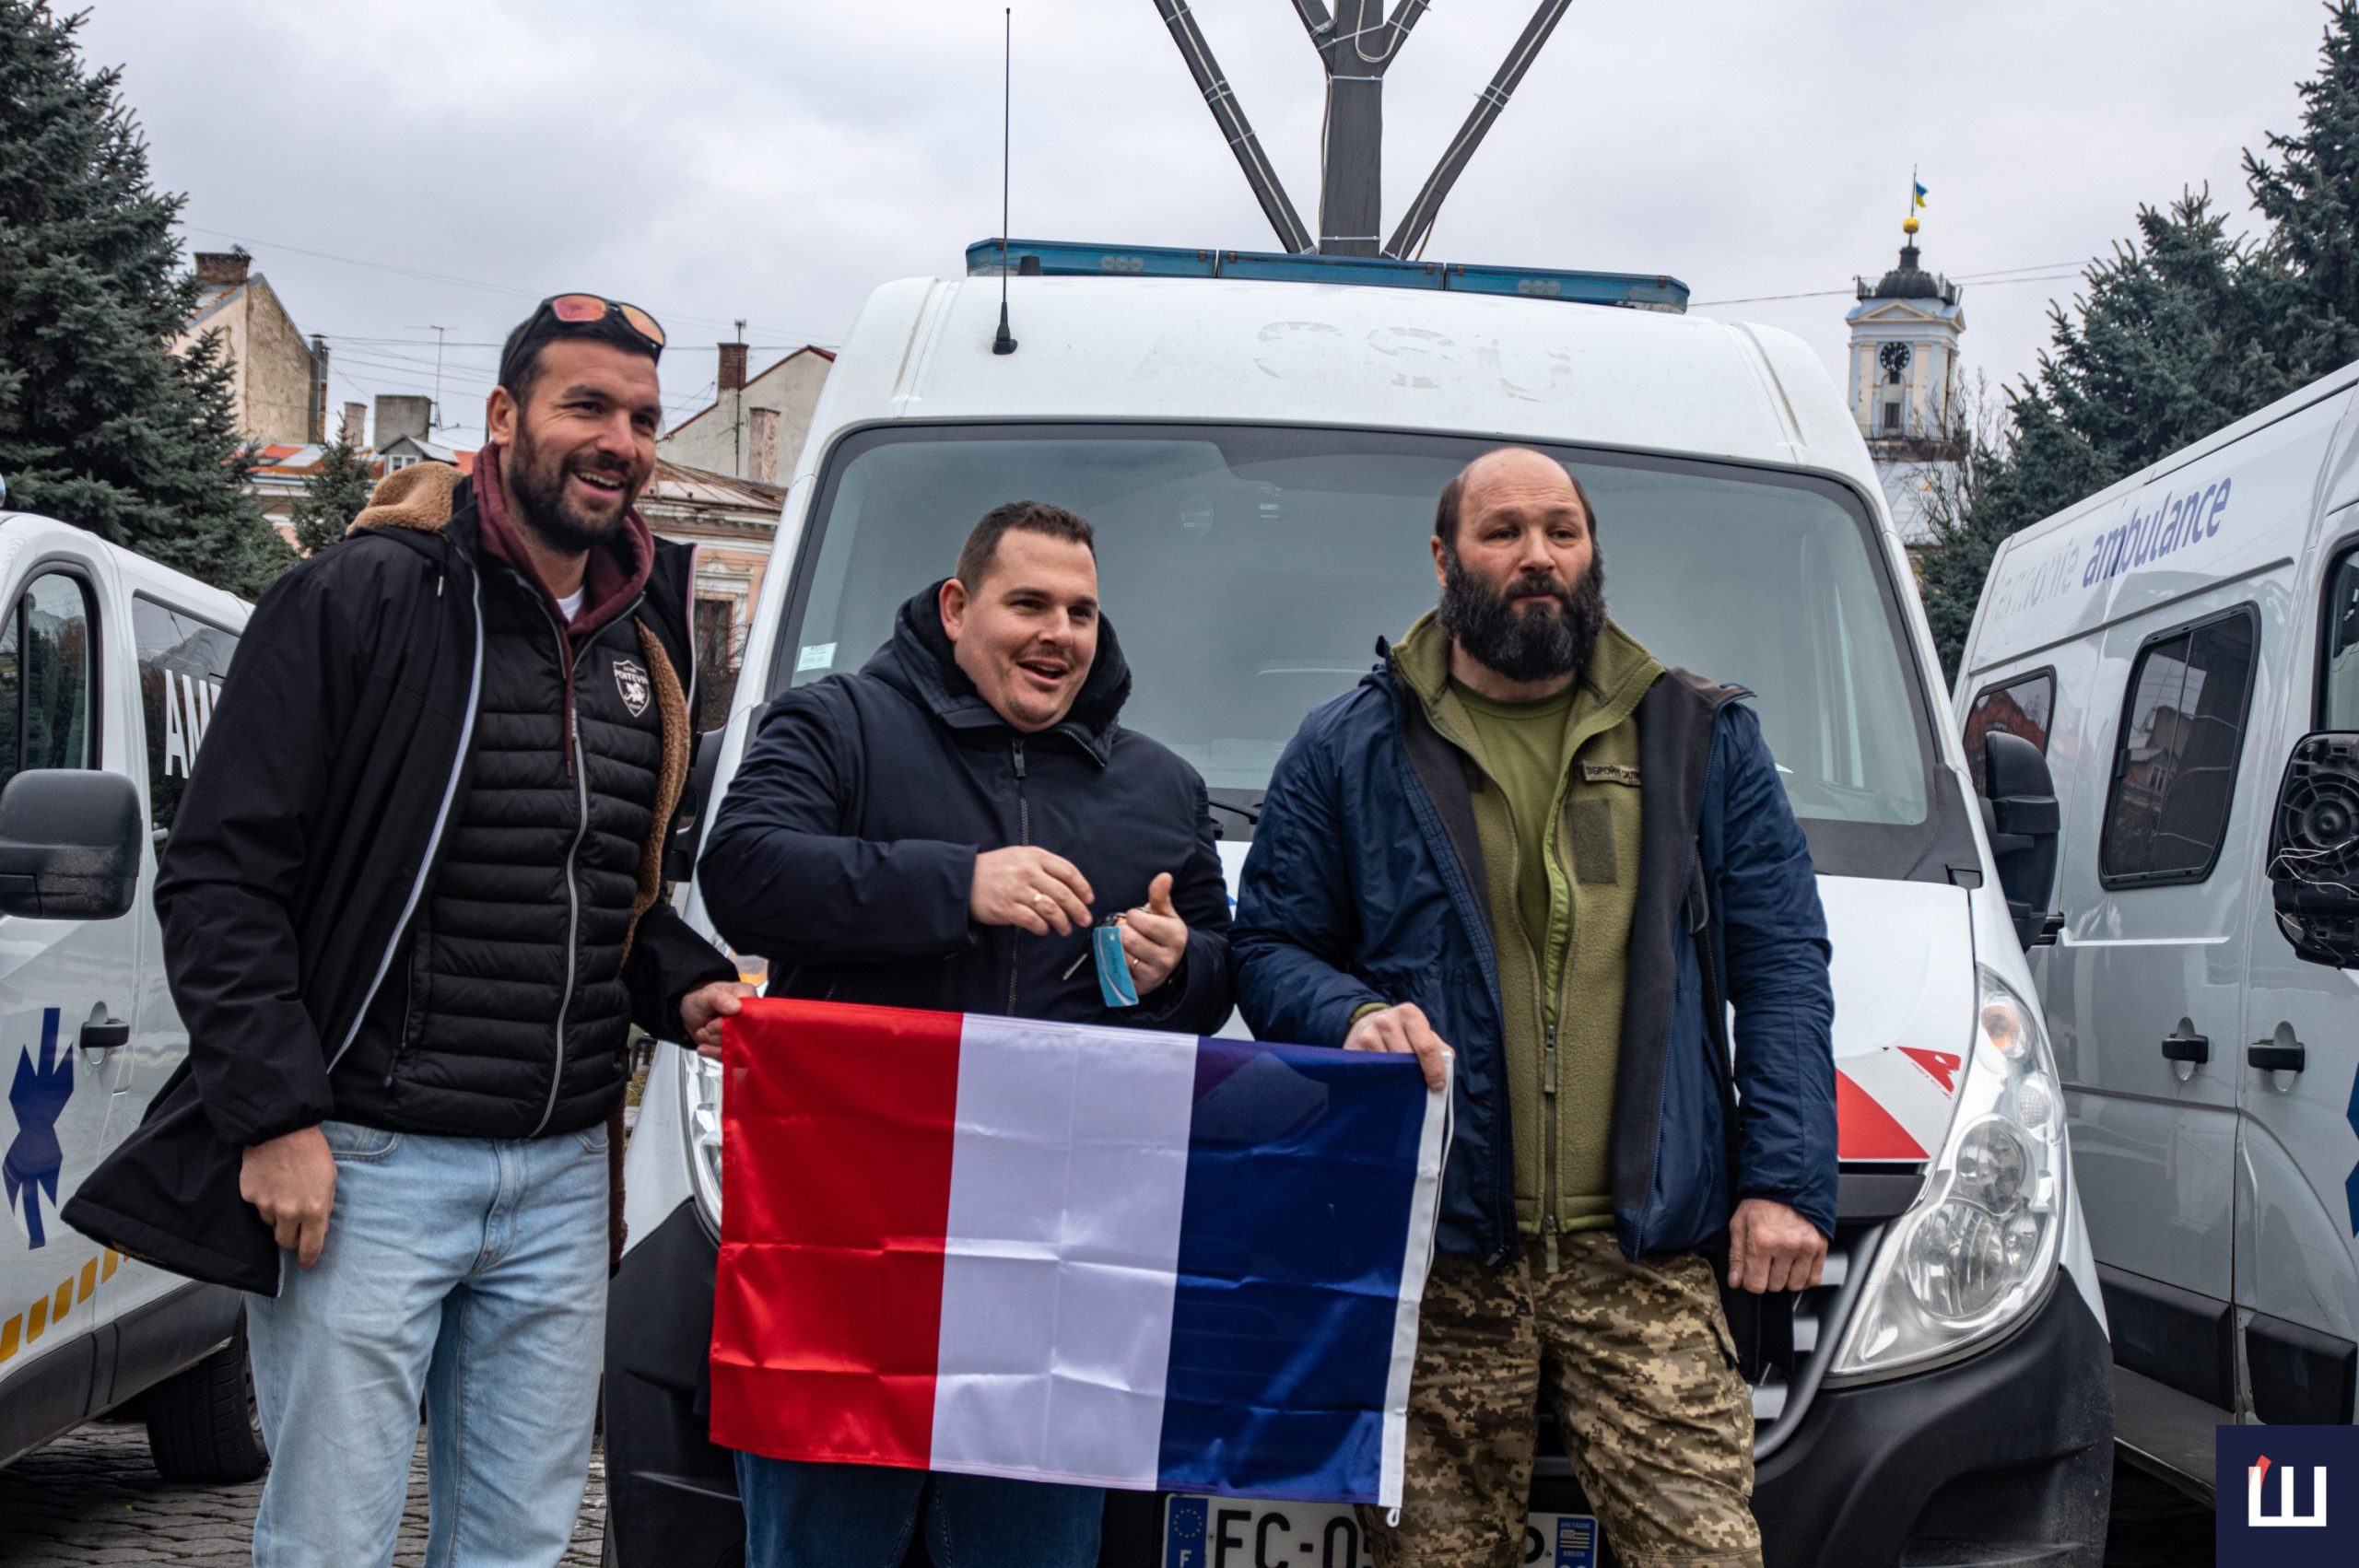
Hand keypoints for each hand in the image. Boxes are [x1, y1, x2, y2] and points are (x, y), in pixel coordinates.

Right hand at [241, 1126, 337, 1268]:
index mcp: (315, 1210)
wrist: (282, 1129)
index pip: (310, 1247)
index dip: (308, 1258)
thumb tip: (316, 1227)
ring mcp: (266, 1205)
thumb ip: (323, 1206)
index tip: (306, 1264)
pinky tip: (270, 1179)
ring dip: (276, 1214)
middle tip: (293, 1222)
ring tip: (283, 1189)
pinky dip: (263, 1198)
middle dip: (290, 1236)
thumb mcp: (330, 1179)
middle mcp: (289, 1213)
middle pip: (285, 1242)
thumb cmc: (312, 1151)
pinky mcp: (249, 1195)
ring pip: (270, 1223)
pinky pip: (256, 1206)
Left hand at [685, 980, 756, 1059]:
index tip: (716, 1023)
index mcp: (747, 996)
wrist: (689, 1015)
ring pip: (737, 1047)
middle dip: (720, 1035)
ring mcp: (744, 1032)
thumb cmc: (700, 1001)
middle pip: (744, 1034)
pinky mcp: (738, 1045)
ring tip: (704, 1033)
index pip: (751, 1014)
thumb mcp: (705, 996)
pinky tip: (705, 1047)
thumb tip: (736, 1006)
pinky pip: (732, 1056)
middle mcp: (749, 1015)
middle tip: (707, 1027)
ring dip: (715, 1043)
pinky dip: (715, 1053)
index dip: (733, 1022)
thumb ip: (719, 999)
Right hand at [970, 846, 1093, 935]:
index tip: (1089, 899)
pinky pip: (1033, 921)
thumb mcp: (1020, 856)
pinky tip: (1044, 930)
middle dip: (1078, 909)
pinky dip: (1043, 928)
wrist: (963, 877)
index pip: (1068, 872)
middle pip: (1063, 893)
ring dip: (1063, 922)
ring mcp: (1017, 890)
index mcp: (1034, 856)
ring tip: (1066, 929)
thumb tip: (1070, 887)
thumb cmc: (996, 868)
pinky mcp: (1006, 908)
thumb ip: (1043, 866)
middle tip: (1084, 920)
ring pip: (1051, 909)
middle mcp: (1028, 871)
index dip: (1082, 887)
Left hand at [1115, 873, 1188, 994]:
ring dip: (1117, 945)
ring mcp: (1153, 975)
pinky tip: (1123, 955)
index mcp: (1175, 936)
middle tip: (1128, 930)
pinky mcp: (1140, 987)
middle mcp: (1166, 958)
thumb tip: (1164, 876)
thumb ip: (1160, 895)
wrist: (1170, 961)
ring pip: (1120, 954)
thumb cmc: (1164, 931)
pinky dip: (1115, 960)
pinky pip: (1117, 970)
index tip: (1136, 918)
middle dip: (1123, 930)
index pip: (1141, 921)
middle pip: (1128, 939)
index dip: (1133, 916)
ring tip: (1126, 942)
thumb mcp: (1165, 913)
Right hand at [1343, 1002, 1453, 1091]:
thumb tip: (1445, 1070)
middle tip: (1421, 1089)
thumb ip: (1438, 1048)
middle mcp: (1386, 1021)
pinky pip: (1373, 1073)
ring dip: (1399, 1081)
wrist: (1367, 1023)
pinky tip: (1388, 1084)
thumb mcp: (1422, 1032)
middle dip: (1416, 1077)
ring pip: (1389, 1068)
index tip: (1437, 1085)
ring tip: (1405, 1087)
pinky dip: (1383, 1081)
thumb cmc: (1403, 1032)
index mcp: (1409, 1013)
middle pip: (1406, 1059)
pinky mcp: (1354, 1050)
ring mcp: (1368, 1035)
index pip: (1426, 1047)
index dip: (1434, 1070)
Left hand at [1726, 1197, 1826, 1292]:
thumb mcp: (1739, 1224)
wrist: (1787, 1184)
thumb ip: (1736, 1256)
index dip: (1750, 1282)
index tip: (1750, 1275)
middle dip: (1767, 1278)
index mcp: (1762, 1241)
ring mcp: (1805, 1247)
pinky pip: (1814, 1279)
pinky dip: (1804, 1278)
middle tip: (1766, 1262)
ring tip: (1781, 1262)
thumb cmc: (1760, 1203)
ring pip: (1795, 1285)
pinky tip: (1795, 1267)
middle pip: (1775, 1286)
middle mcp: (1786, 1246)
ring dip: (1786, 1278)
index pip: (1756, 1284)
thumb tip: (1735, 1281)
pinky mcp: (1820, 1246)